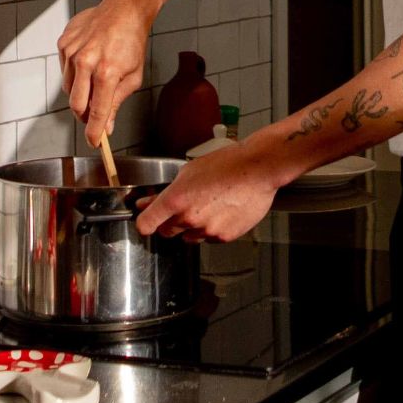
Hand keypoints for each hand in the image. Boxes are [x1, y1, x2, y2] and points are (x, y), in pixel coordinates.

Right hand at [57, 0, 152, 146]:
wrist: (123, 9)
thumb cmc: (132, 41)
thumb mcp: (133, 76)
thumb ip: (117, 102)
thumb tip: (106, 127)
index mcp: (107, 72)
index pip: (97, 112)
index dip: (94, 132)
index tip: (94, 143)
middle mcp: (86, 62)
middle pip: (76, 105)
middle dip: (85, 115)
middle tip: (94, 113)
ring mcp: (72, 51)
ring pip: (69, 88)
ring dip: (81, 92)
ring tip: (95, 78)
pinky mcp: (63, 43)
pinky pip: (64, 70)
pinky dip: (75, 72)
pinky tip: (88, 60)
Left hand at [135, 143, 276, 242]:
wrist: (257, 170)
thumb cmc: (226, 164)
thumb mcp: (189, 172)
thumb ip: (166, 192)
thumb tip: (148, 203)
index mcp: (176, 199)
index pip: (146, 224)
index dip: (144, 223)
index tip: (145, 221)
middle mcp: (189, 218)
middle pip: (166, 232)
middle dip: (170, 222)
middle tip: (183, 205)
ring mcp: (207, 230)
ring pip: (189, 236)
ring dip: (192, 226)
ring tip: (209, 204)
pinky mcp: (224, 237)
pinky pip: (209, 237)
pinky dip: (212, 228)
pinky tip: (222, 210)